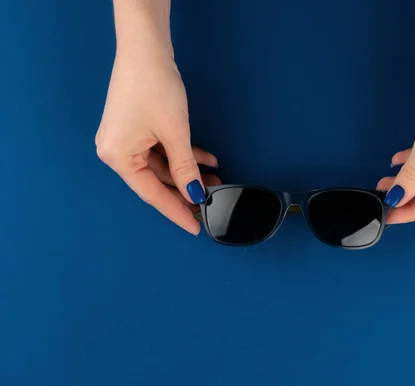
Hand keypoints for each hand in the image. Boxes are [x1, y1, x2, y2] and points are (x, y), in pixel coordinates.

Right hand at [95, 50, 218, 234]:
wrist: (146, 48)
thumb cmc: (153, 88)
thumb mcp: (175, 133)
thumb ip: (184, 168)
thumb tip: (195, 193)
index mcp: (118, 157)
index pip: (152, 194)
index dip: (176, 211)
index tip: (195, 227)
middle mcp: (117, 151)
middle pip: (157, 180)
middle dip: (187, 189)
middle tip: (211, 202)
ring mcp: (126, 138)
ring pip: (163, 165)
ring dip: (189, 171)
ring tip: (216, 179)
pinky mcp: (137, 126)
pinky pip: (161, 149)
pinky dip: (183, 154)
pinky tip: (207, 158)